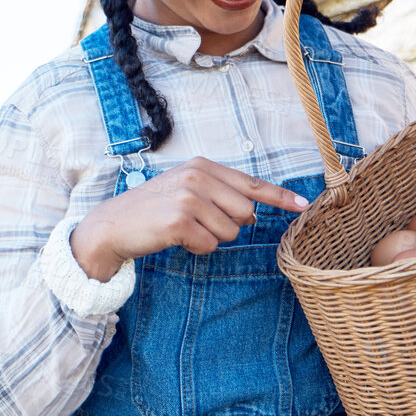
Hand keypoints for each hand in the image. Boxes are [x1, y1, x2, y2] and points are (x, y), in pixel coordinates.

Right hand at [70, 157, 309, 281]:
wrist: (112, 226)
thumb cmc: (152, 211)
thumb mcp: (186, 192)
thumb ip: (220, 195)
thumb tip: (253, 212)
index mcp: (202, 167)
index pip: (250, 183)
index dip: (279, 196)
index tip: (303, 205)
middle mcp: (197, 178)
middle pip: (244, 213)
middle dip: (227, 226)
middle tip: (197, 223)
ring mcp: (189, 198)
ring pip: (229, 232)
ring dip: (209, 239)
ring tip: (182, 229)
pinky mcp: (180, 221)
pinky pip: (210, 245)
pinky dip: (196, 248)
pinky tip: (175, 239)